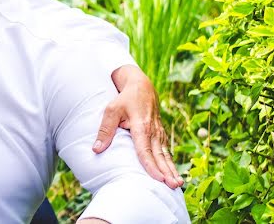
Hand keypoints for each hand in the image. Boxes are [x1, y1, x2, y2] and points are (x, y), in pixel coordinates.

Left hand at [93, 65, 183, 188]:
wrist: (142, 87)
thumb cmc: (124, 99)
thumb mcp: (111, 110)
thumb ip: (105, 130)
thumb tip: (96, 149)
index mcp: (141, 126)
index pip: (145, 150)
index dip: (151, 165)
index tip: (157, 178)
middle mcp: (153, 131)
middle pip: (159, 155)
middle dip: (167, 172)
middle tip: (173, 186)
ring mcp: (159, 133)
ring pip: (165, 155)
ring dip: (172, 170)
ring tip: (178, 185)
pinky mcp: (160, 134)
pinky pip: (166, 151)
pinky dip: (171, 163)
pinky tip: (174, 175)